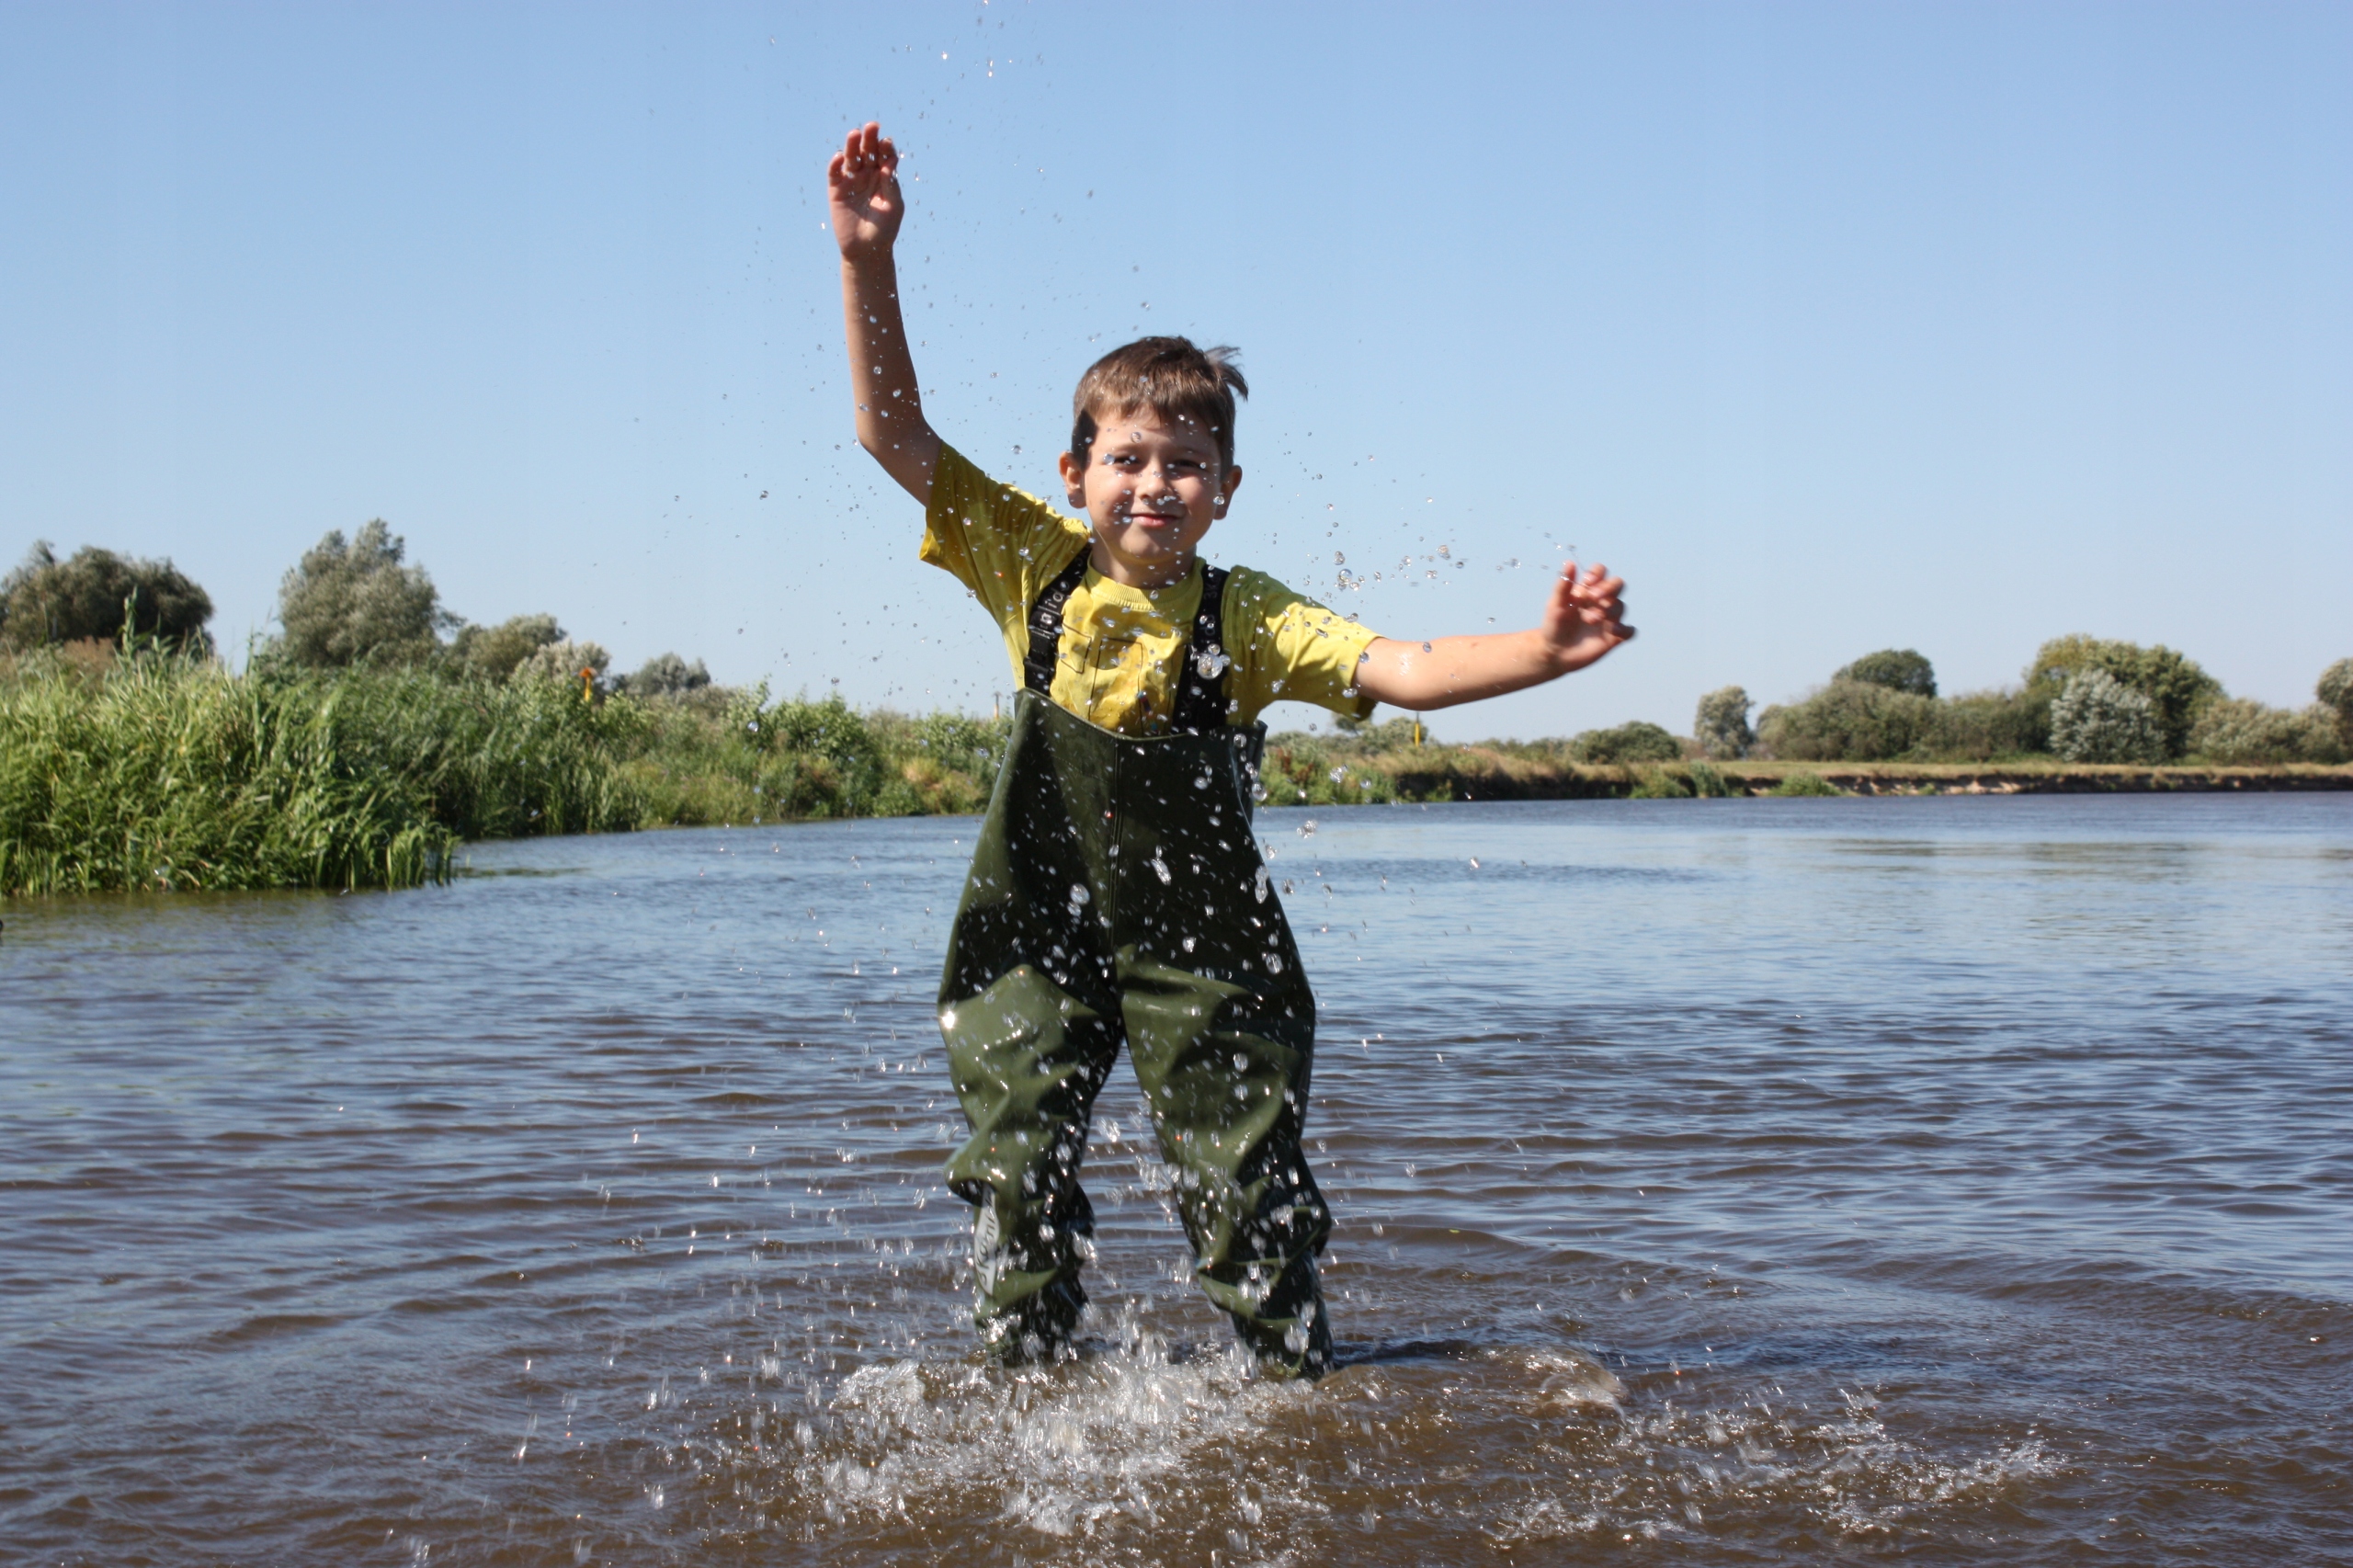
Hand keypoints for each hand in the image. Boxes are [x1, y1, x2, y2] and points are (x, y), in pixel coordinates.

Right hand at [827, 122, 903, 262]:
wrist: (866, 250)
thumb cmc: (884, 228)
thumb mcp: (893, 205)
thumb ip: (890, 184)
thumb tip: (888, 162)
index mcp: (884, 177)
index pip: (884, 156)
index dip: (885, 148)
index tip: (887, 143)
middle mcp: (867, 175)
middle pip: (868, 152)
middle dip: (870, 139)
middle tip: (872, 126)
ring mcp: (851, 181)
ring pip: (851, 158)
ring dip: (852, 145)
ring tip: (854, 134)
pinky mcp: (836, 189)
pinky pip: (834, 173)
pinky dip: (835, 164)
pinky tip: (839, 157)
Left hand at [1540, 561, 1634, 673]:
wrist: (1555, 653)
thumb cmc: (1554, 626)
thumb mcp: (1555, 605)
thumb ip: (1563, 585)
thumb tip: (1569, 562)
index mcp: (1588, 590)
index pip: (1600, 572)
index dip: (1597, 574)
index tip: (1586, 583)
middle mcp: (1602, 601)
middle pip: (1618, 584)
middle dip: (1609, 588)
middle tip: (1593, 597)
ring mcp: (1609, 619)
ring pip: (1621, 607)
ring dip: (1608, 610)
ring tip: (1589, 619)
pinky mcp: (1614, 637)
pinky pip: (1629, 631)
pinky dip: (1625, 630)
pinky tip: (1613, 631)